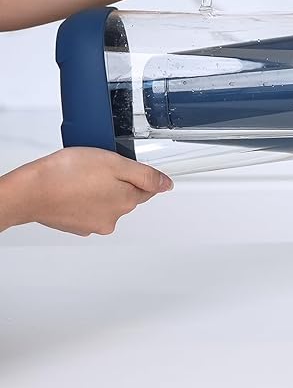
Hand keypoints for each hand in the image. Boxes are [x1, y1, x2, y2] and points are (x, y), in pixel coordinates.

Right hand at [0, 148, 172, 235]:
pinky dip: (82, 197)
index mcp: (127, 201)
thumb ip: (145, 175)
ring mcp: (93, 223)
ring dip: (98, 188)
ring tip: (81, 176)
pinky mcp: (76, 224)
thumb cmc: (68, 174)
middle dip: (116, 180)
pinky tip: (72, 187)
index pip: (147, 187)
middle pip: (126, 194)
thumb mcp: (115, 163)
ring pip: (106, 200)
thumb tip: (167, 184)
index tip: (126, 167)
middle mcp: (114, 217)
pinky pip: (87, 207)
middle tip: (97, 166)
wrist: (30, 191)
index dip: (138, 173)